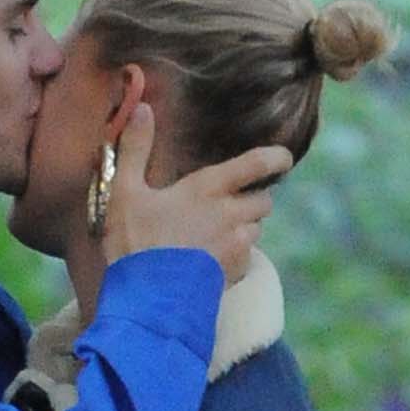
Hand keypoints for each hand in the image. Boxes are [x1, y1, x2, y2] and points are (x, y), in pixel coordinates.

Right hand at [99, 103, 292, 287]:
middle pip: (263, 200)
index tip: (284, 157)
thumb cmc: (135, 245)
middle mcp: (231, 216)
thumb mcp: (125, 193)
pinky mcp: (234, 276)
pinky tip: (211, 263)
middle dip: (253, 200)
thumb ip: (135, 149)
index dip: (275, 158)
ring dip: (244, 230)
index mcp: (208, 189)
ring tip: (215, 236)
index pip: (256, 164)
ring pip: (256, 231)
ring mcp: (237, 248)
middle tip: (229, 205)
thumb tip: (142, 107)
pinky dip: (236, 258)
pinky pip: (246, 260)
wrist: (147, 303)